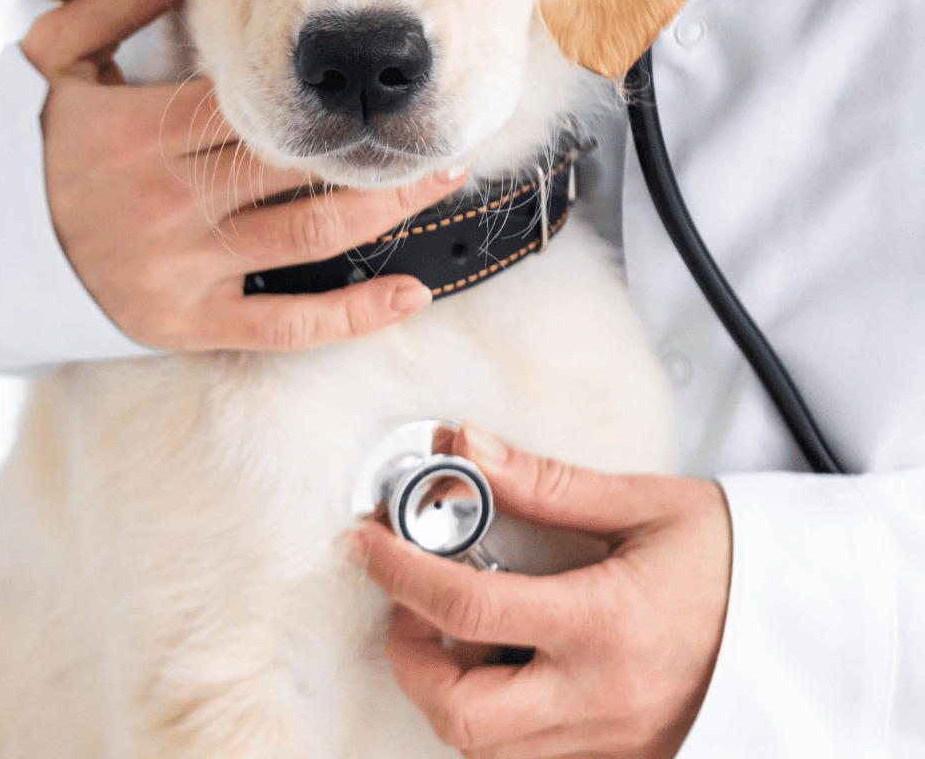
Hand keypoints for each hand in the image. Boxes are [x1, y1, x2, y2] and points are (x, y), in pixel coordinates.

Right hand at [21, 0, 464, 350]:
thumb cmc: (24, 147)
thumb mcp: (53, 59)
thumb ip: (121, 0)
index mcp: (136, 131)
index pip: (242, 103)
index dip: (314, 91)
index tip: (371, 75)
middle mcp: (166, 201)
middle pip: (291, 168)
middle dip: (371, 149)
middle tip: (438, 125)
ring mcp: (181, 269)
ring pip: (304, 239)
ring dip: (383, 210)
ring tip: (440, 180)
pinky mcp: (189, 322)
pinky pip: (280, 325)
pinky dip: (349, 315)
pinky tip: (409, 294)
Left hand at [349, 424, 731, 757]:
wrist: (806, 618)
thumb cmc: (731, 557)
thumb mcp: (642, 504)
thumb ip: (544, 482)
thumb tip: (463, 447)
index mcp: (606, 626)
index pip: (468, 614)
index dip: (399, 572)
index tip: (368, 540)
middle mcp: (601, 698)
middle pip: (464, 716)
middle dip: (409, 658)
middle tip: (405, 601)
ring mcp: (610, 739)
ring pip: (490, 750)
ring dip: (445, 691)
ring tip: (448, 629)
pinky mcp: (620, 755)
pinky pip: (532, 756)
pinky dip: (493, 717)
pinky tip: (499, 665)